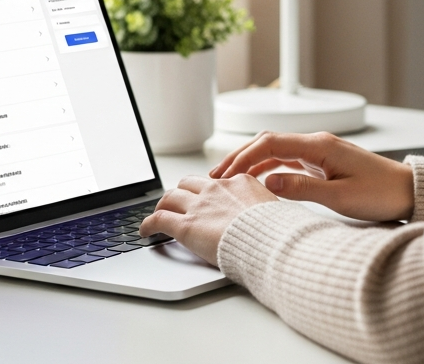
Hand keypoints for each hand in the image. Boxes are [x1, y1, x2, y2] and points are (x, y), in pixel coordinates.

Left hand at [139, 174, 277, 265]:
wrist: (271, 242)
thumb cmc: (278, 232)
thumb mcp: (277, 209)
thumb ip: (264, 207)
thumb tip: (269, 214)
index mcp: (240, 182)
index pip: (216, 182)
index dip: (207, 192)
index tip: (205, 200)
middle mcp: (217, 189)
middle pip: (188, 183)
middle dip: (181, 193)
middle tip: (178, 204)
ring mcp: (199, 206)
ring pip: (170, 197)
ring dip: (163, 205)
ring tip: (159, 214)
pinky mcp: (186, 225)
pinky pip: (158, 219)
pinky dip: (147, 224)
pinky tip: (145, 232)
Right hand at [210, 131, 414, 221]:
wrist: (407, 192)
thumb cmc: (381, 194)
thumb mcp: (340, 197)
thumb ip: (302, 189)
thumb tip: (267, 181)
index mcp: (320, 146)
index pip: (271, 142)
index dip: (243, 157)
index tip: (224, 175)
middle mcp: (318, 143)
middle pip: (268, 142)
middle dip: (240, 157)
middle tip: (216, 176)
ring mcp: (320, 152)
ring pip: (276, 151)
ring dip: (252, 162)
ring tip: (229, 180)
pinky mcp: (324, 163)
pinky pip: (288, 160)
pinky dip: (269, 167)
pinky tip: (257, 180)